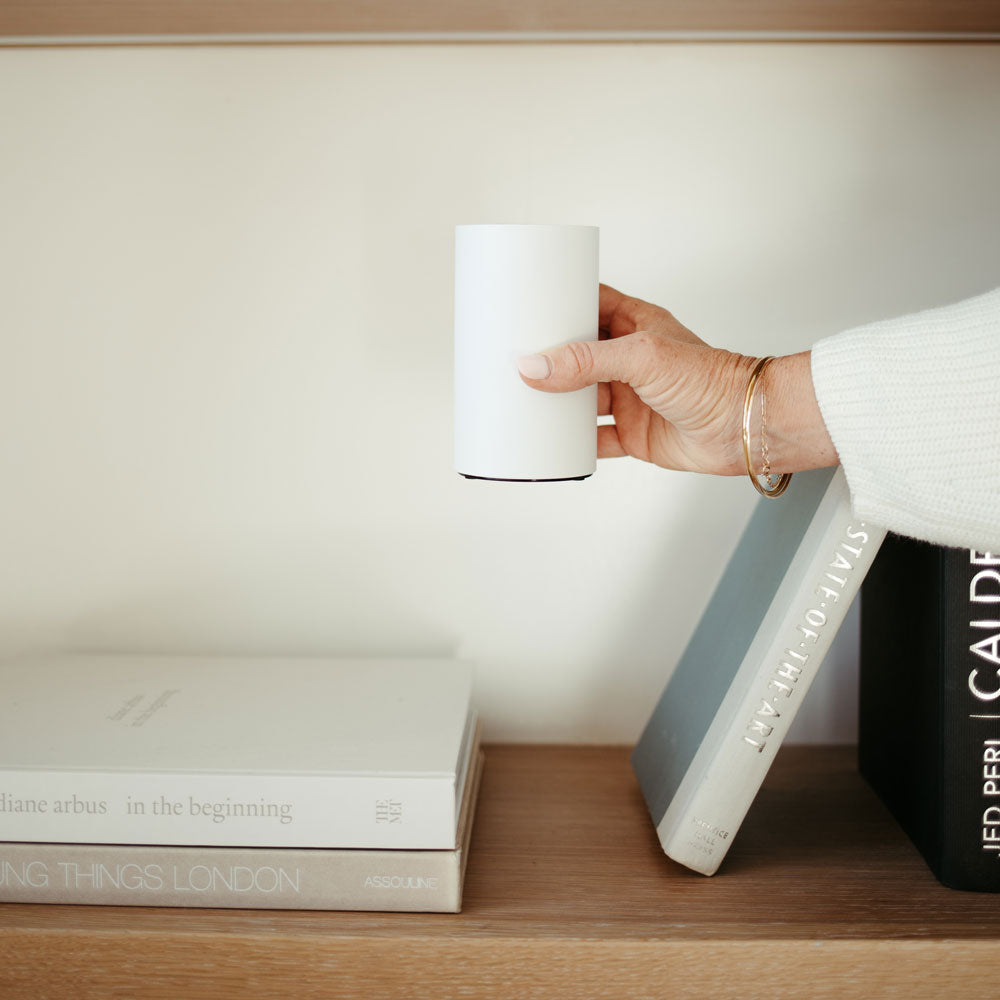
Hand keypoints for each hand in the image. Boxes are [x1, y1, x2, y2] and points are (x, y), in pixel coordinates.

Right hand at [517, 284, 837, 476]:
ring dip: (553, 401)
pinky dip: (569, 443)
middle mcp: (628, 360)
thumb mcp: (642, 358)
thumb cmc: (711, 379)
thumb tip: (534, 366)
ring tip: (517, 399)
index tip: (522, 306)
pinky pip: (591, 439)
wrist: (743, 427)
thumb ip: (586, 361)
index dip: (556, 303)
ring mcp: (628, 397)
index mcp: (633, 324)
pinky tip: (548, 442)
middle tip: (509, 357)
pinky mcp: (631, 433)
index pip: (587, 304)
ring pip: (578, 397)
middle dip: (545, 358)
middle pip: (574, 355)